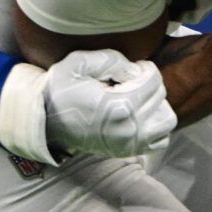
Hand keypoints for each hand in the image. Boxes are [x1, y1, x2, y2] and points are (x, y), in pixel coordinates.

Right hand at [42, 50, 175, 159]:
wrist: (45, 121)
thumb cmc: (61, 89)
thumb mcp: (79, 63)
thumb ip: (112, 60)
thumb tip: (136, 71)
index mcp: (119, 107)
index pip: (153, 80)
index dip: (144, 67)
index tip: (130, 67)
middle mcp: (129, 129)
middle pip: (160, 96)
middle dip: (148, 83)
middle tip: (128, 80)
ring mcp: (129, 143)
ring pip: (166, 120)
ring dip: (157, 105)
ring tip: (137, 97)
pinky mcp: (128, 151)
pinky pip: (159, 139)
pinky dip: (155, 125)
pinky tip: (138, 115)